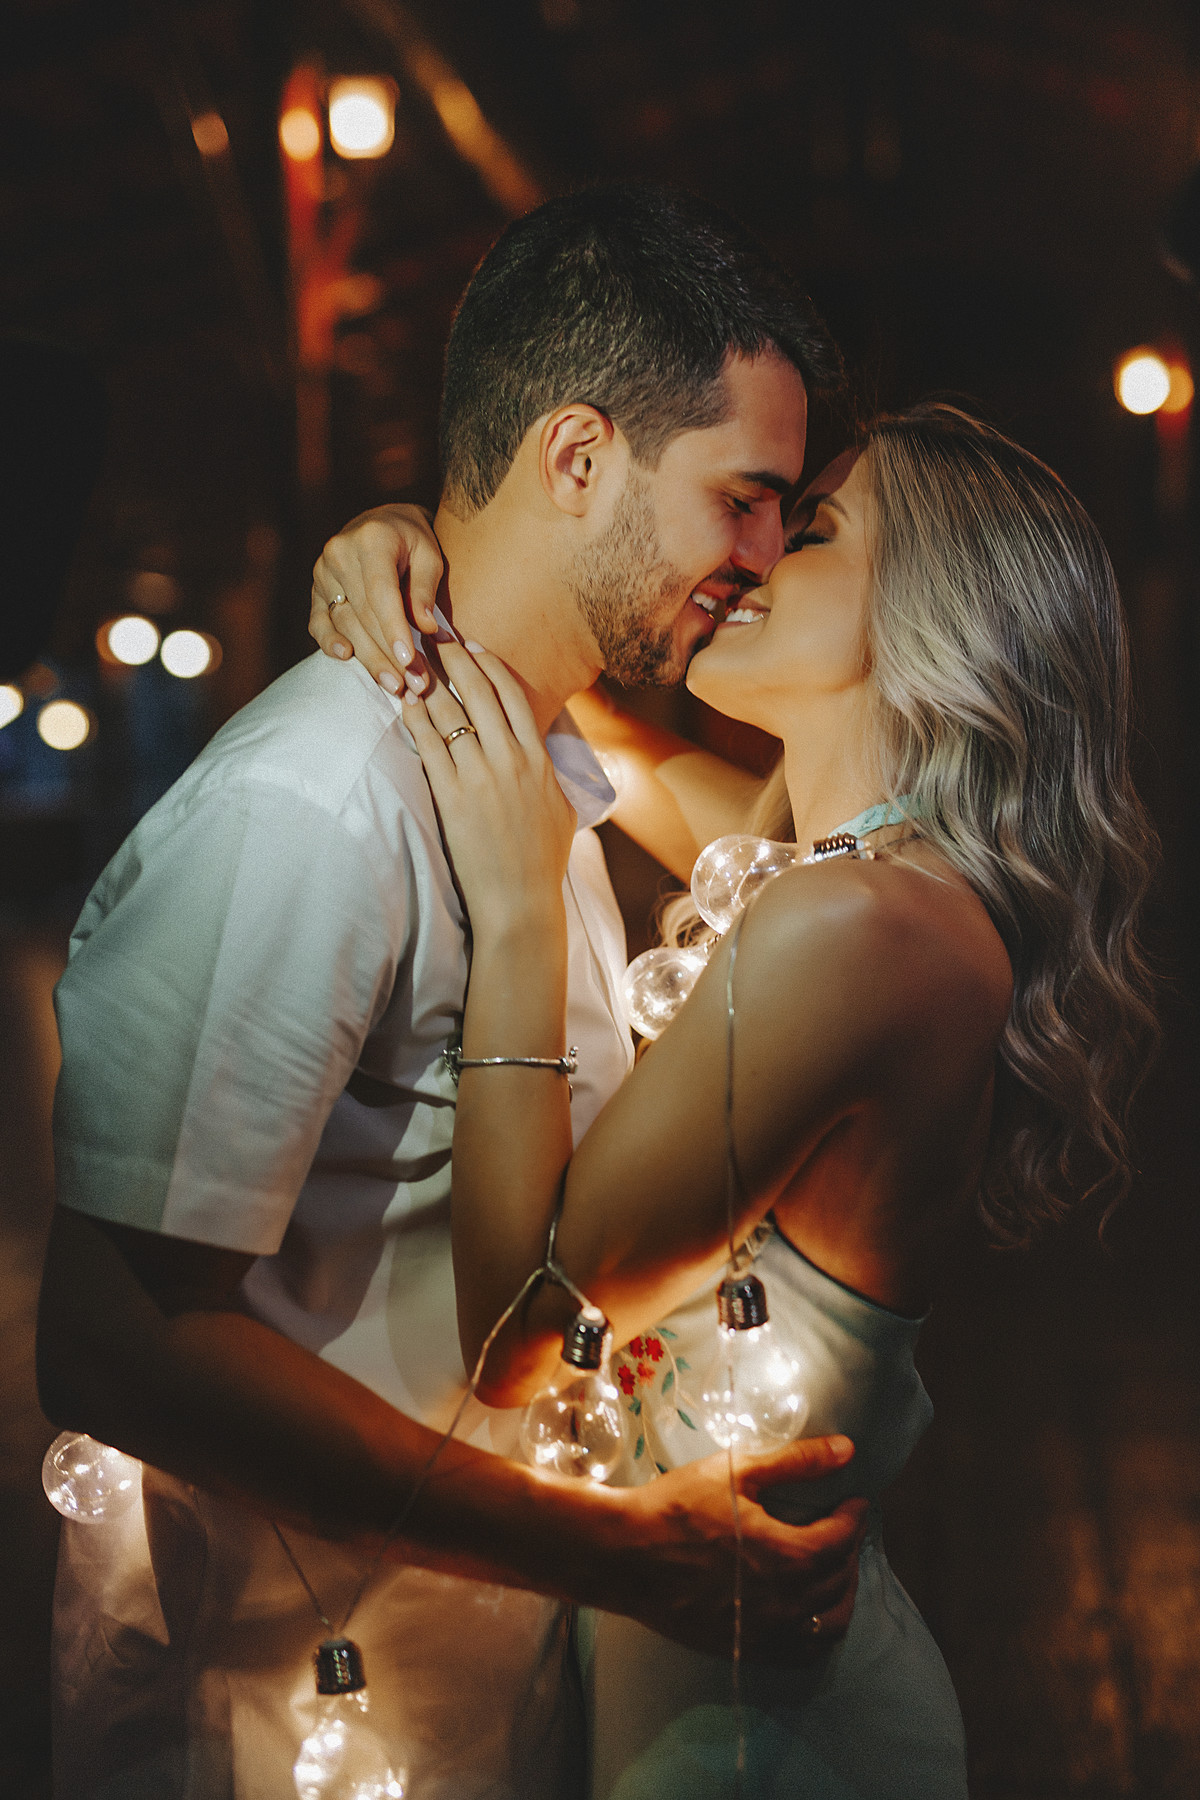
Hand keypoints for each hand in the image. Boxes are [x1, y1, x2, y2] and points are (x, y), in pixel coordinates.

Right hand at [309, 503, 443, 696]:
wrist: (385, 522)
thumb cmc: (414, 541)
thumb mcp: (430, 555)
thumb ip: (426, 589)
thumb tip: (426, 628)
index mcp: (371, 540)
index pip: (381, 594)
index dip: (394, 630)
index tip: (410, 662)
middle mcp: (340, 554)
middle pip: (363, 615)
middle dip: (388, 654)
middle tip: (412, 686)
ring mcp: (323, 573)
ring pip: (344, 623)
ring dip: (369, 658)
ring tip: (394, 685)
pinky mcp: (316, 590)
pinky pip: (319, 622)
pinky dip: (329, 642)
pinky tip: (345, 658)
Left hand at [403, 642, 575, 938]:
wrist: (521, 902)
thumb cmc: (542, 862)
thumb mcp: (563, 811)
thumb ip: (554, 778)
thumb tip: (548, 762)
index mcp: (537, 759)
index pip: (512, 695)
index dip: (489, 664)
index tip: (471, 645)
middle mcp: (511, 759)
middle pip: (479, 691)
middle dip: (453, 658)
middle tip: (434, 636)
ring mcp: (481, 776)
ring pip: (451, 712)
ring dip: (429, 681)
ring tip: (411, 660)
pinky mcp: (453, 796)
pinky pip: (429, 745)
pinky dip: (415, 719)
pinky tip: (403, 703)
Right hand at [614, 1434, 866, 1664]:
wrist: (626, 1556)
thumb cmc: (679, 1507)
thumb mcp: (737, 1472)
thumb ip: (796, 1462)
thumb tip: (846, 1449)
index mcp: (788, 1556)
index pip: (843, 1539)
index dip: (855, 1517)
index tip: (856, 1501)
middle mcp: (786, 1603)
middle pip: (841, 1580)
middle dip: (850, 1550)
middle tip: (844, 1527)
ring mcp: (768, 1633)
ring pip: (830, 1623)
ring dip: (842, 1593)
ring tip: (835, 1567)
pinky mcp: (746, 1648)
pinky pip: (803, 1652)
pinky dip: (819, 1629)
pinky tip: (811, 1609)